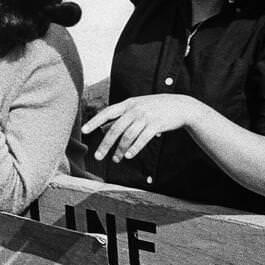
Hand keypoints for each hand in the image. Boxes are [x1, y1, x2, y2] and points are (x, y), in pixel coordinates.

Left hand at [82, 94, 205, 161]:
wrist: (181, 106)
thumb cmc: (155, 108)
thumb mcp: (138, 106)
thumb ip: (123, 115)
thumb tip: (105, 128)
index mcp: (128, 104)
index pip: (107, 112)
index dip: (94, 121)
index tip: (84, 131)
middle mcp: (135, 110)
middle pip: (115, 128)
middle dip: (105, 144)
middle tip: (98, 156)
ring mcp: (146, 117)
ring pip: (128, 136)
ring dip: (120, 150)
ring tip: (116, 160)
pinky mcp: (156, 125)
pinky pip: (142, 139)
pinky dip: (134, 148)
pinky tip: (128, 156)